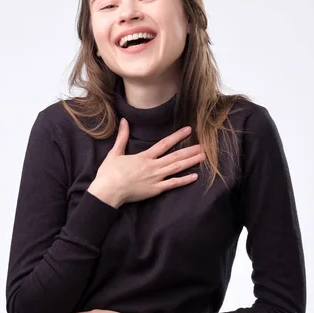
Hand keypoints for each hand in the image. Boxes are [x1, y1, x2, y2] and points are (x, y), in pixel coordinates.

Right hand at [88, 118, 204, 207]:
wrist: (108, 191)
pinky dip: (184, 180)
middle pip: (175, 156)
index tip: (188, 130)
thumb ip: (122, 137)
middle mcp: (153, 166)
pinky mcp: (155, 190)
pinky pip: (173, 184)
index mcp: (144, 157)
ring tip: (203, 157)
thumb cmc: (109, 173)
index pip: (164, 144)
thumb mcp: (115, 152)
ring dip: (191, 162)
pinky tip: (195, 176)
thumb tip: (124, 121)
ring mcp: (156, 179)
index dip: (177, 136)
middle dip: (190, 150)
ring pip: (177, 168)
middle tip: (205, 145)